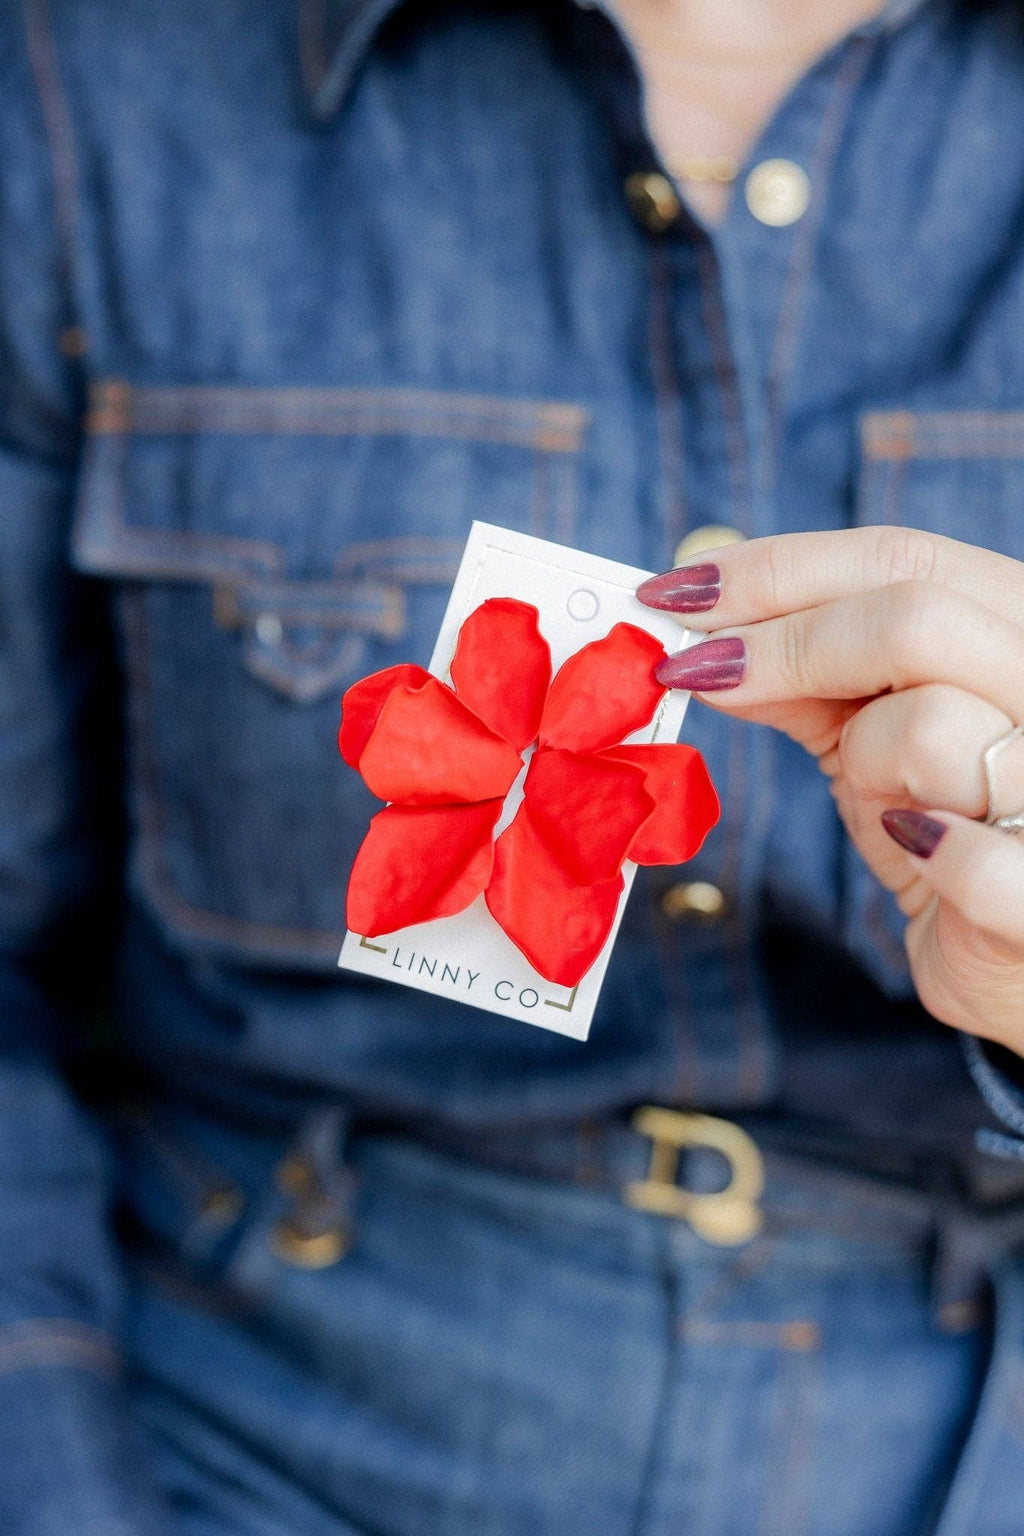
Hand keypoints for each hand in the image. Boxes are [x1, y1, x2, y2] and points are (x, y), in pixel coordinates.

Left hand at [638, 527, 1023, 1053]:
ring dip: (868, 761)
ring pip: (935, 725)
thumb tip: (702, 632)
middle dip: (783, 644)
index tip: (676, 593)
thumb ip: (807, 673)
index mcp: (1020, 628)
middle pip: (916, 616)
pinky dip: (928, 855)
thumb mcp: (873, 729)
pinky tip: (919, 848)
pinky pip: (976, 863)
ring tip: (882, 797)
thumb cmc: (950, 824)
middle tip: (693, 670)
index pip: (905, 557)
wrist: (1018, 950)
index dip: (778, 569)